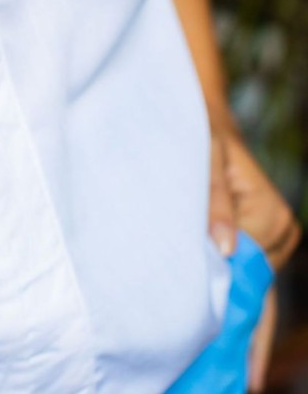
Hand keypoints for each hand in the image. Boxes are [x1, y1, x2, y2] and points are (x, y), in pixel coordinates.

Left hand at [208, 111, 301, 390]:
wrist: (199, 108)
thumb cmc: (197, 130)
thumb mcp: (201, 161)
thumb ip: (213, 205)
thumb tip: (224, 250)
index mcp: (269, 219)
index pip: (252, 283)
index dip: (237, 324)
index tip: (229, 367)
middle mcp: (277, 232)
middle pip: (261, 297)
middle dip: (244, 342)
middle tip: (229, 385)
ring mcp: (271, 236)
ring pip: (254, 290)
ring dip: (239, 323)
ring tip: (222, 372)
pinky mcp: (257, 235)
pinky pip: (247, 277)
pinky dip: (237, 304)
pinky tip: (227, 340)